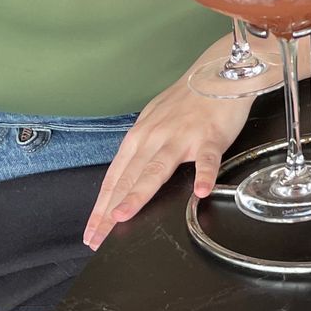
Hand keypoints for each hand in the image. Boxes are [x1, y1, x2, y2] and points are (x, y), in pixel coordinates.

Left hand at [83, 42, 253, 249]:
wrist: (218, 73)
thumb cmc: (188, 100)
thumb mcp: (156, 121)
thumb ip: (143, 148)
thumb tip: (129, 175)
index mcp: (139, 136)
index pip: (115, 177)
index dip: (101, 206)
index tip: (92, 230)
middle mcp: (155, 138)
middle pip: (129, 178)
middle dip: (109, 210)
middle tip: (98, 237)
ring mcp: (182, 137)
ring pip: (157, 169)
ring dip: (138, 193)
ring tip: (125, 216)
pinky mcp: (210, 137)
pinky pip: (207, 158)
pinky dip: (204, 174)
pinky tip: (201, 191)